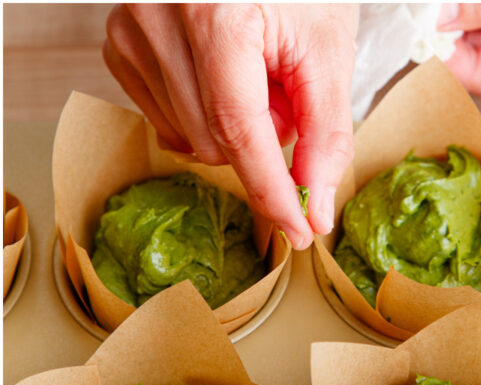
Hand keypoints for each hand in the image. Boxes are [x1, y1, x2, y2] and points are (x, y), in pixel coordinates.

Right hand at [103, 4, 358, 248]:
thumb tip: (317, 205)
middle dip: (266, 137)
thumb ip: (327, 130)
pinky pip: (167, 119)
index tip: (299, 231)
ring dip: (237, 126)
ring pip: (190, 138)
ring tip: (259, 74)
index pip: (240, 130)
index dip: (273, 189)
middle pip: (217, 139)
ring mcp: (129, 32)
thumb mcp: (328, 49)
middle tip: (289, 92)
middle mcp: (157, 20)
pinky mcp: (118, 46)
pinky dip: (206, 114)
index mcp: (215, 15)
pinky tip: (225, 75)